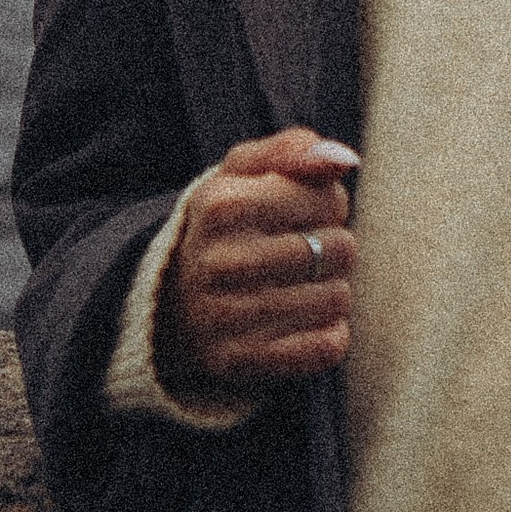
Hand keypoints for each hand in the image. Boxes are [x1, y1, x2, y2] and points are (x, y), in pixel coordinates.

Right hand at [156, 128, 359, 396]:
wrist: (166, 301)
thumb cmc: (223, 225)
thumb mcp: (243, 172)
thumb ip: (295, 150)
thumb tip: (344, 160)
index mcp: (222, 205)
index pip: (331, 200)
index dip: (327, 207)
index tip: (298, 216)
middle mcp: (220, 262)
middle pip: (341, 250)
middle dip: (330, 249)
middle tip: (297, 254)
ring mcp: (227, 317)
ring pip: (338, 299)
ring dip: (329, 292)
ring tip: (293, 287)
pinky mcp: (241, 361)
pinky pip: (327, 347)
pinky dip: (327, 334)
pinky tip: (298, 322)